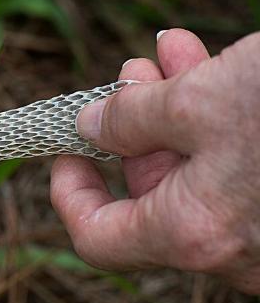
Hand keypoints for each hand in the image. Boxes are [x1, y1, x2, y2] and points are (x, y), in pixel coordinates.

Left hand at [51, 29, 259, 292]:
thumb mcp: (203, 98)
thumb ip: (132, 117)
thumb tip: (90, 127)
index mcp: (193, 235)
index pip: (99, 239)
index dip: (71, 195)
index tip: (65, 152)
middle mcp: (231, 249)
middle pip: (153, 195)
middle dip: (134, 127)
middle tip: (131, 73)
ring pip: (198, 174)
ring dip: (175, 111)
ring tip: (169, 53)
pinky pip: (239, 172)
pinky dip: (218, 122)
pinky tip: (215, 64)